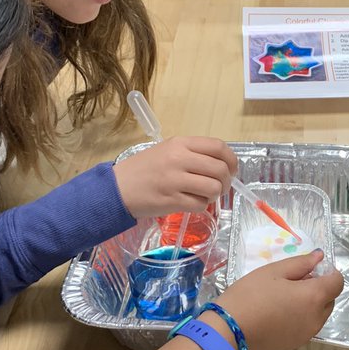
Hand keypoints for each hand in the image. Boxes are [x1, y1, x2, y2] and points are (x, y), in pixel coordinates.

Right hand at [114, 137, 236, 218]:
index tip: (231, 169)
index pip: (219, 147)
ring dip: (214, 195)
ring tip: (204, 195)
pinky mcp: (172, 201)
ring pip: (213, 188)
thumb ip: (192, 154)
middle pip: (220, 170)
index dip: (232, 160)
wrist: (116, 188)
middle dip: (226, 182)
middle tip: (220, 187)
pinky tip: (193, 203)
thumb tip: (221, 165)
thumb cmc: (142, 169)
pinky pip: (200, 205)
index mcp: (180, 143)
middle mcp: (179, 159)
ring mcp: (176, 180)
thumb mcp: (167, 151)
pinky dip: (202, 206)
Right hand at [211, 250, 343, 349]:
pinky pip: (308, 325)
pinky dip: (302, 316)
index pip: (338, 282)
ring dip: (311, 303)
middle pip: (330, 299)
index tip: (310, 270)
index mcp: (315, 296)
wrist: (230, 330)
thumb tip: (320, 257)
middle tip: (293, 281)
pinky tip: (279, 312)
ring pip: (319, 313)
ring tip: (284, 297)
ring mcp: (308, 333)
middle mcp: (318, 318)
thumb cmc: (251, 294)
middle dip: (319, 288)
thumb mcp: (274, 271)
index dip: (328, 273)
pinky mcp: (296, 343)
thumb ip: (301, 263)